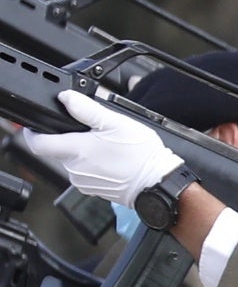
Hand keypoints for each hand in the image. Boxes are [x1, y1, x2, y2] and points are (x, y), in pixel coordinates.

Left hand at [27, 92, 179, 205]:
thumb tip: (66, 98)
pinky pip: (84, 173)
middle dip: (70, 139)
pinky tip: (111, 160)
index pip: (37, 143)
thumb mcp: (116, 123)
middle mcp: (74, 168)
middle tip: (92, 132)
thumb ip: (87, 110)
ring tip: (107, 147)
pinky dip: (92, 165)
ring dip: (82, 152)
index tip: (36, 126)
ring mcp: (81, 180)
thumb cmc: (140, 155)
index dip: (32, 133)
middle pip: (58, 150)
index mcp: (76, 150)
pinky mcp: (91, 188)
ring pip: (72, 161)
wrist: (156, 182)